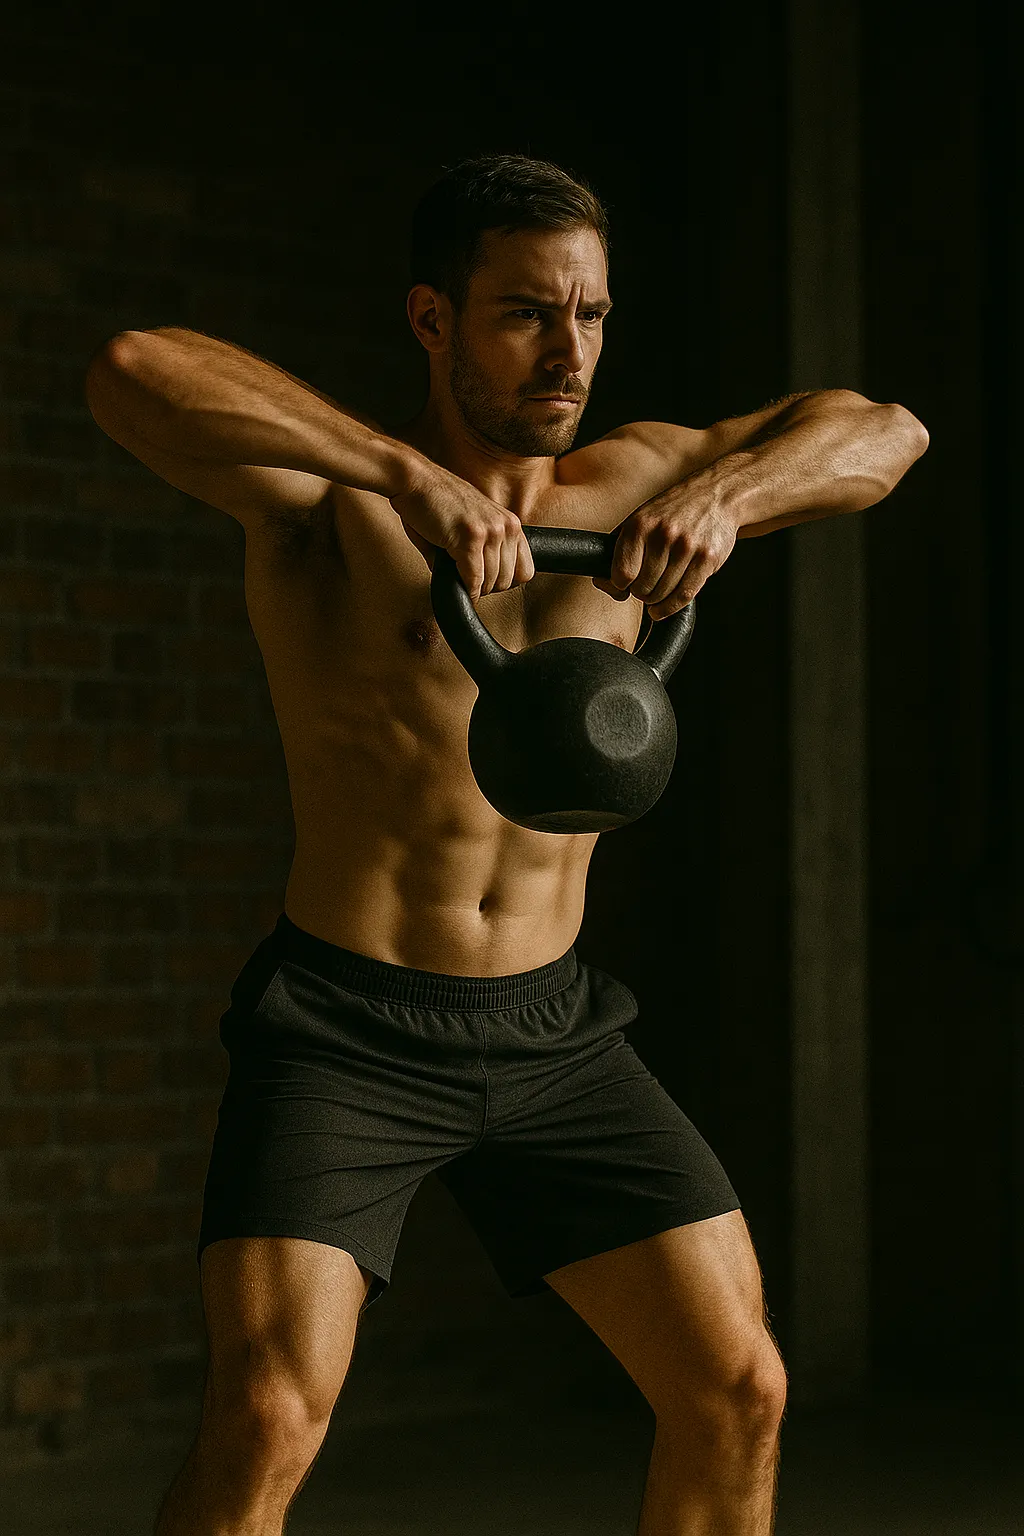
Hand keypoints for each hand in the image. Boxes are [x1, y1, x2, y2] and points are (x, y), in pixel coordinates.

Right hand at [390, 462, 533, 598]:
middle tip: (468, 580)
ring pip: (490, 583)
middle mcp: (505, 527)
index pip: (525, 569)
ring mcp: (489, 532)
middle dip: (486, 587)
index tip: (487, 580)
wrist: (414, 480)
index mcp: (510, 523)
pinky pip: (473, 580)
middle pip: (508, 581)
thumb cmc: (436, 500)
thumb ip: (479, 552)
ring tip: (458, 577)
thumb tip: (474, 583)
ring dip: (473, 588)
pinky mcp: (469, 539)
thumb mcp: (471, 524)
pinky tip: (455, 585)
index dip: (505, 581)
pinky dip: (465, 590)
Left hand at [593, 471, 739, 618]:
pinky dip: (671, 607)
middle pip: (642, 588)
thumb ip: (620, 548)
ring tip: (658, 591)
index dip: (620, 586)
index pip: (622, 574)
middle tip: (646, 586)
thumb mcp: (641, 518)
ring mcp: (687, 547)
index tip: (624, 585)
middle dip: (641, 592)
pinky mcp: (707, 558)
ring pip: (662, 595)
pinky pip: (684, 596)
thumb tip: (604, 583)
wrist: (717, 494)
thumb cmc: (674, 510)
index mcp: (640, 525)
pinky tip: (665, 606)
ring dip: (657, 600)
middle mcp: (663, 535)